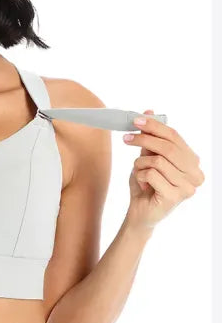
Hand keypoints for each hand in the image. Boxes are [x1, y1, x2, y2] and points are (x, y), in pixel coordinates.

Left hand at [123, 109, 203, 231]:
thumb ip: (151, 137)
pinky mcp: (175, 197)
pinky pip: (151, 174)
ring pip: (157, 160)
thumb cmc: (146, 183)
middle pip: (167, 147)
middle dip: (143, 139)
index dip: (154, 126)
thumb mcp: (147, 156)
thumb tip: (149, 111)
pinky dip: (140, 176)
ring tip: (140, 173)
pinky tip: (144, 185)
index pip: (174, 137)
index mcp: (192, 161)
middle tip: (126, 138)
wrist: (141, 211)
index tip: (136, 120)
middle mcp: (196, 174)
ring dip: (140, 164)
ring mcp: (188, 187)